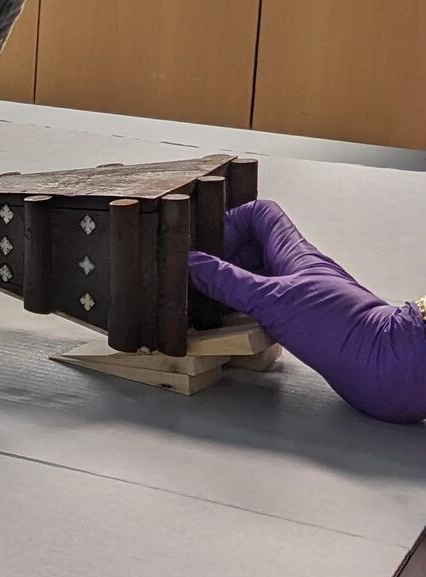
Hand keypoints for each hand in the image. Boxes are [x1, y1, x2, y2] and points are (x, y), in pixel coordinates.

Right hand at [189, 200, 425, 424]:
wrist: (380, 362)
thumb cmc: (342, 327)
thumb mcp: (272, 300)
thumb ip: (230, 282)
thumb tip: (197, 264)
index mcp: (293, 251)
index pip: (259, 214)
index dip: (230, 222)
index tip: (208, 244)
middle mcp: (297, 269)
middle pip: (254, 247)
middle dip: (225, 259)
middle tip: (202, 276)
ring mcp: (301, 294)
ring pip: (258, 279)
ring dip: (234, 288)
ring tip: (213, 303)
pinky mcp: (303, 321)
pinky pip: (267, 308)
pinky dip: (247, 314)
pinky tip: (237, 328)